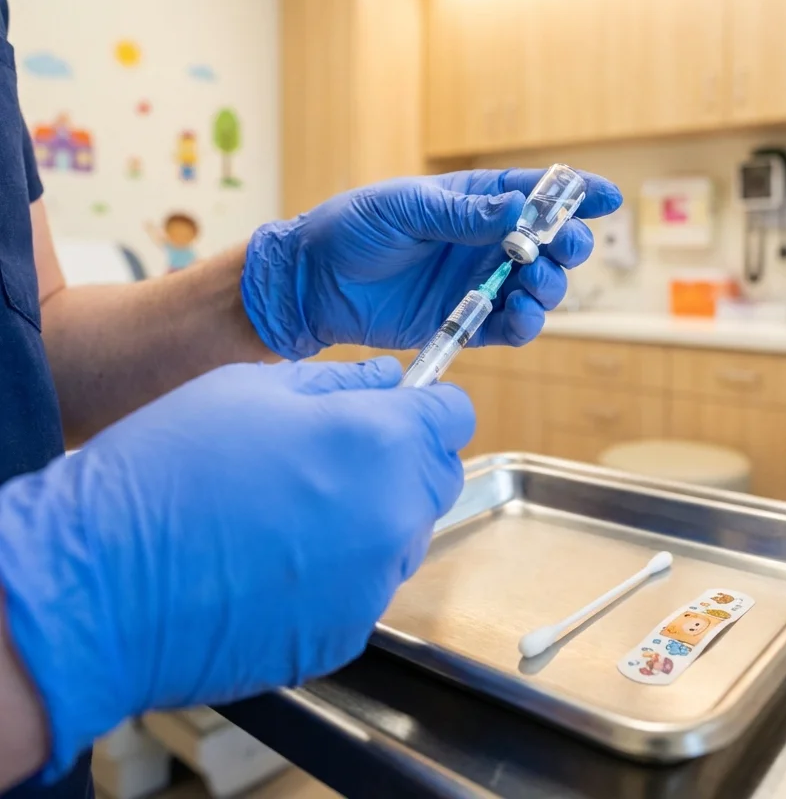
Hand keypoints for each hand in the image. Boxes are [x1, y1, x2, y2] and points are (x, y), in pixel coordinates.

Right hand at [0, 358, 470, 779]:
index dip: (428, 408)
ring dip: (372, 519)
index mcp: (380, 439)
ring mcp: (375, 580)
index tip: (402, 413)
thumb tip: (391, 380)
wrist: (101, 585)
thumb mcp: (253, 388)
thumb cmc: (169, 469)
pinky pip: (365, 588)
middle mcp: (394, 512)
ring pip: (405, 535)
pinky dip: (339, 573)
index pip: (454, 415)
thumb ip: (341, 380)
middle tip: (335, 461)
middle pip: (437, 477)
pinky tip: (276, 564)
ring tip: (294, 515)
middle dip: (403, 461)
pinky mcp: (348, 633)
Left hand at [241, 168, 621, 357]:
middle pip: (550, 244)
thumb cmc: (353, 229)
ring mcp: (478, 283)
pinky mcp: (465, 320)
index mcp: (474, 202)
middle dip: (567, 247)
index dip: (575, 194)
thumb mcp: (404, 208)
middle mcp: (485, 242)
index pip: (536, 193)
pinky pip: (508, 326)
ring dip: (549, 288)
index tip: (606, 198)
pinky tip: (520, 317)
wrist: (313, 282)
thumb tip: (519, 210)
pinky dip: (523, 324)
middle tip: (560, 252)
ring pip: (538, 288)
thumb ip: (461, 213)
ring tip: (533, 288)